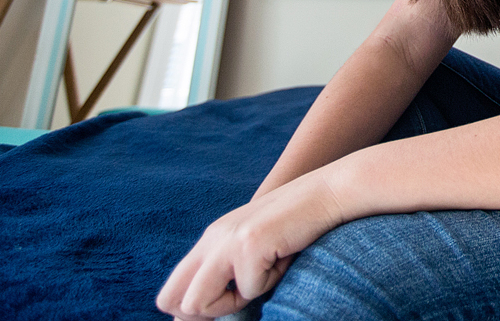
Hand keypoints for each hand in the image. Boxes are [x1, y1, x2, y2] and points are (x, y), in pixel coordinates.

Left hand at [156, 171, 346, 319]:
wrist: (330, 191)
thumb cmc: (300, 224)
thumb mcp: (256, 247)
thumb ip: (230, 272)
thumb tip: (202, 315)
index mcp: (209, 240)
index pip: (169, 293)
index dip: (192, 312)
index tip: (229, 305)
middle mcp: (211, 239)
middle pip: (172, 302)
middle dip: (205, 313)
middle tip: (240, 299)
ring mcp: (226, 241)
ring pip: (197, 305)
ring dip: (234, 303)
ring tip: (265, 275)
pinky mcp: (248, 245)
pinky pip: (248, 290)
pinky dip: (271, 282)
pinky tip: (285, 256)